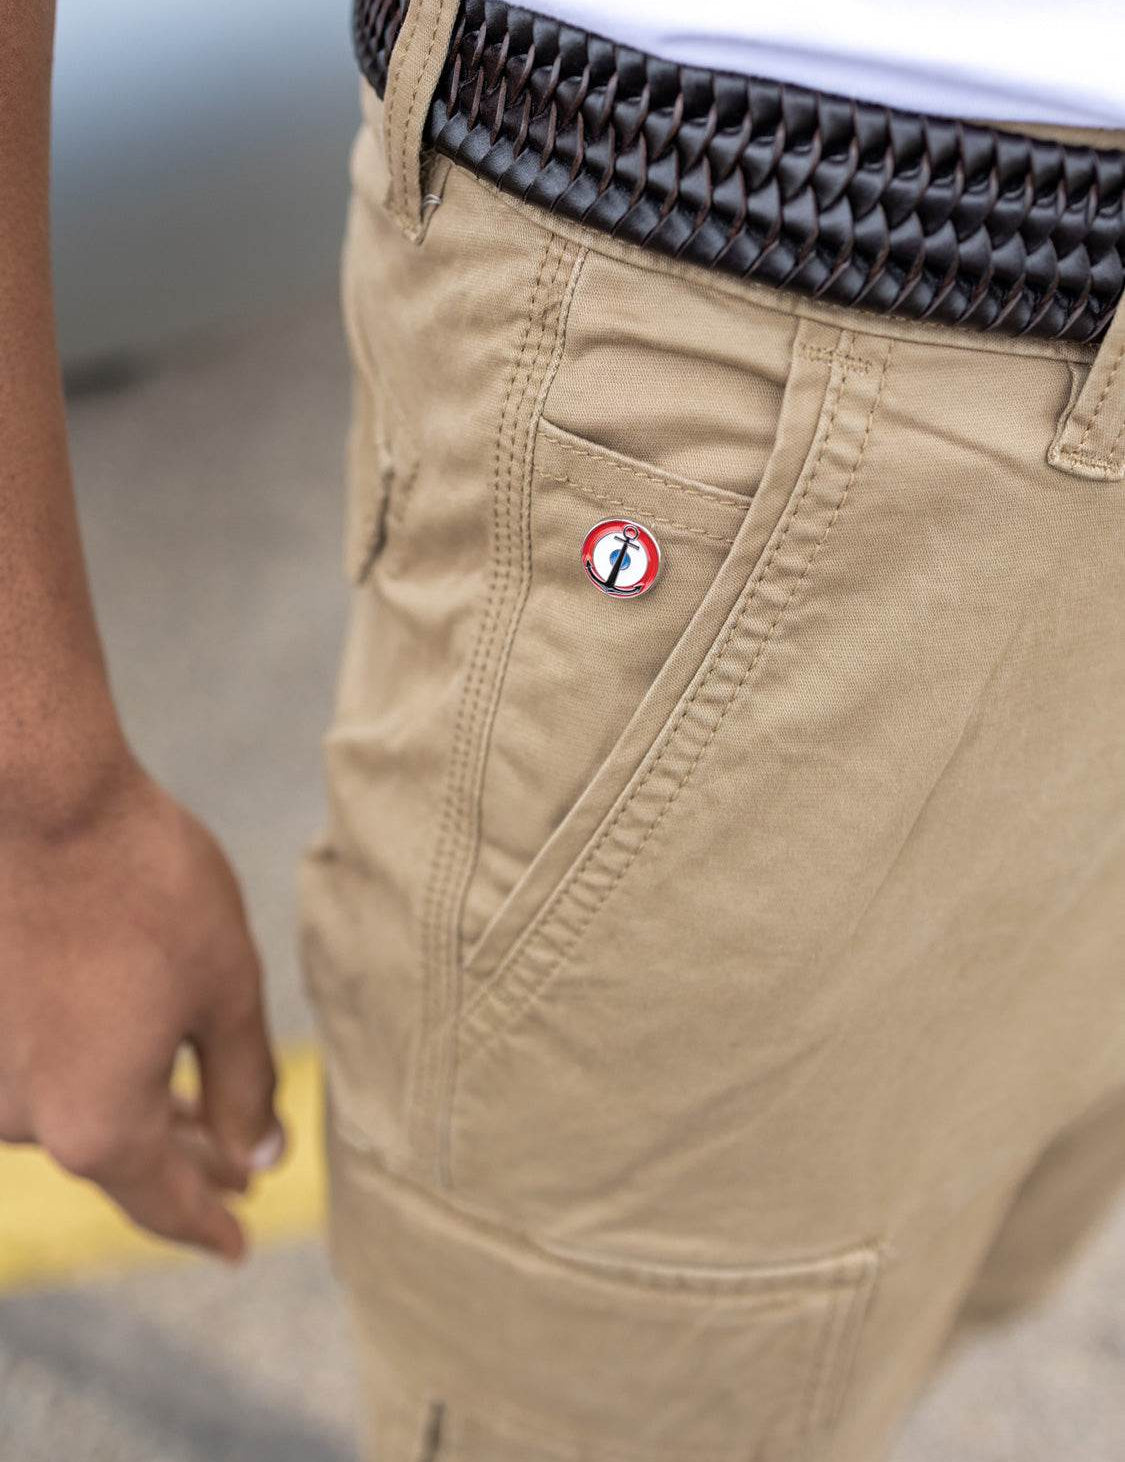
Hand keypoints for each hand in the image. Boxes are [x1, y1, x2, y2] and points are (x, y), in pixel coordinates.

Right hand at [0, 760, 282, 1261]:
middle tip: (238, 1162)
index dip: (209, 1225)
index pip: (165, 1203)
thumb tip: (260, 1156)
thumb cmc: (145, 889)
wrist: (38, 801)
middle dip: (187, 1163)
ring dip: (136, 1108)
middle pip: (119, 1161)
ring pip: (75, 1110)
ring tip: (194, 1102)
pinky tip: (126, 1035)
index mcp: (97, 1124)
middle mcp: (22, 1118)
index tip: (237, 1246)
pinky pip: (40, 1065)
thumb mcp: (226, 989)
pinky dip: (89, 1066)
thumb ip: (245, 1085)